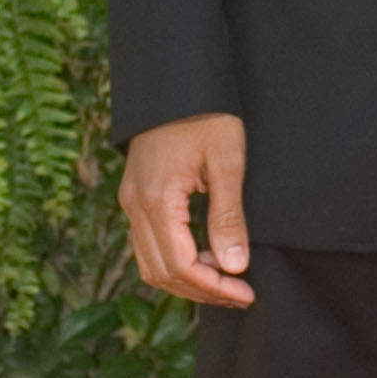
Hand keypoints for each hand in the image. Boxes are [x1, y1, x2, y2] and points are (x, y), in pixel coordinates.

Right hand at [120, 114, 254, 307]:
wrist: (175, 82)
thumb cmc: (206, 116)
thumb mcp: (226, 163)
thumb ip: (228, 217)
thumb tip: (233, 267)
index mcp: (156, 199)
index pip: (180, 266)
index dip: (213, 288)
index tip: (246, 294)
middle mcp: (135, 205)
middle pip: (161, 272)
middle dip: (201, 291)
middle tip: (240, 295)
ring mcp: (131, 201)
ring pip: (151, 263)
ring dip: (187, 280)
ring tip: (226, 280)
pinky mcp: (135, 196)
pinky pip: (148, 244)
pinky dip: (175, 261)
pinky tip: (205, 257)